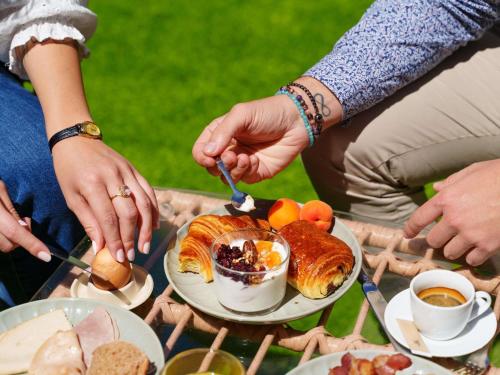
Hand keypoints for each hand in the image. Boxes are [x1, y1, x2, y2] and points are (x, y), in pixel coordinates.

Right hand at [0, 180, 50, 260]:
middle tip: (23, 224)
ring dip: (9, 239)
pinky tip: (2, 225)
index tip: (46, 256)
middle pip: (7, 246)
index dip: (32, 245)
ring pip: (0, 245)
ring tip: (8, 222)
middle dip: (20, 241)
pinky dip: (2, 236)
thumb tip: (24, 227)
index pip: (15, 231)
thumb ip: (11, 210)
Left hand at [52, 138, 158, 261]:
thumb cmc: (69, 171)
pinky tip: (155, 224)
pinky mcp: (134, 169)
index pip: (108, 218)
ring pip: (143, 203)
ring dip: (147, 227)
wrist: (77, 139)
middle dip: (131, 237)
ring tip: (145, 245)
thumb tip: (100, 247)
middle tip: (131, 255)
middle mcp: (112, 177)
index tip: (119, 257)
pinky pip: (148, 191)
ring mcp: (126, 172)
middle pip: (128, 212)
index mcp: (92, 184)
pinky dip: (153, 210)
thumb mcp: (71, 197)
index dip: (115, 240)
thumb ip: (88, 222)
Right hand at [193, 77, 342, 183]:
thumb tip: (207, 153)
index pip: (200, 151)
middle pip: (211, 168)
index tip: (211, 157)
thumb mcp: (241, 115)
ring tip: (245, 157)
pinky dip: (246, 171)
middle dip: (219, 166)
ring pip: (226, 177)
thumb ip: (223, 132)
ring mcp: (242, 162)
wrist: (296, 121)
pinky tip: (255, 160)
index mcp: (220, 134)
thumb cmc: (267, 113)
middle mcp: (228, 150)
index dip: (202, 157)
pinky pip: (244, 180)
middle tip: (231, 156)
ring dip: (232, 170)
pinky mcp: (257, 172)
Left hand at [404, 160, 499, 265]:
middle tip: (446, 236)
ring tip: (463, 242)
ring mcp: (471, 234)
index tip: (408, 234)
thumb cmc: (499, 174)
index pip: (420, 218)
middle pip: (434, 240)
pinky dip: (473, 256)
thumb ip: (451, 182)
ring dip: (455, 248)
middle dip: (438, 239)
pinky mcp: (488, 245)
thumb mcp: (472, 172)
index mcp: (447, 199)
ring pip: (450, 252)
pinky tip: (478, 249)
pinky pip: (472, 259)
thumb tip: (437, 188)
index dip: (411, 228)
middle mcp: (454, 218)